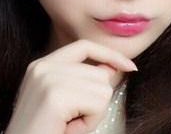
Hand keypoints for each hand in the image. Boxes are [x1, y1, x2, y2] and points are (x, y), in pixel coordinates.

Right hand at [4, 39, 136, 133]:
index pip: (84, 46)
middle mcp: (43, 66)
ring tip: (68, 125)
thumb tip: (113, 67)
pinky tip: (69, 129)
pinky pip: (98, 103)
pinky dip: (90, 122)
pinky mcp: (56, 96)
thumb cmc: (44, 133)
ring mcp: (48, 79)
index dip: (109, 54)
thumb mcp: (65, 103)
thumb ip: (85, 81)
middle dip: (94, 101)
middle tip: (69, 121)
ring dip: (92, 113)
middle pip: (99, 73)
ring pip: (102, 88)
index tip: (129, 66)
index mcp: (42, 65)